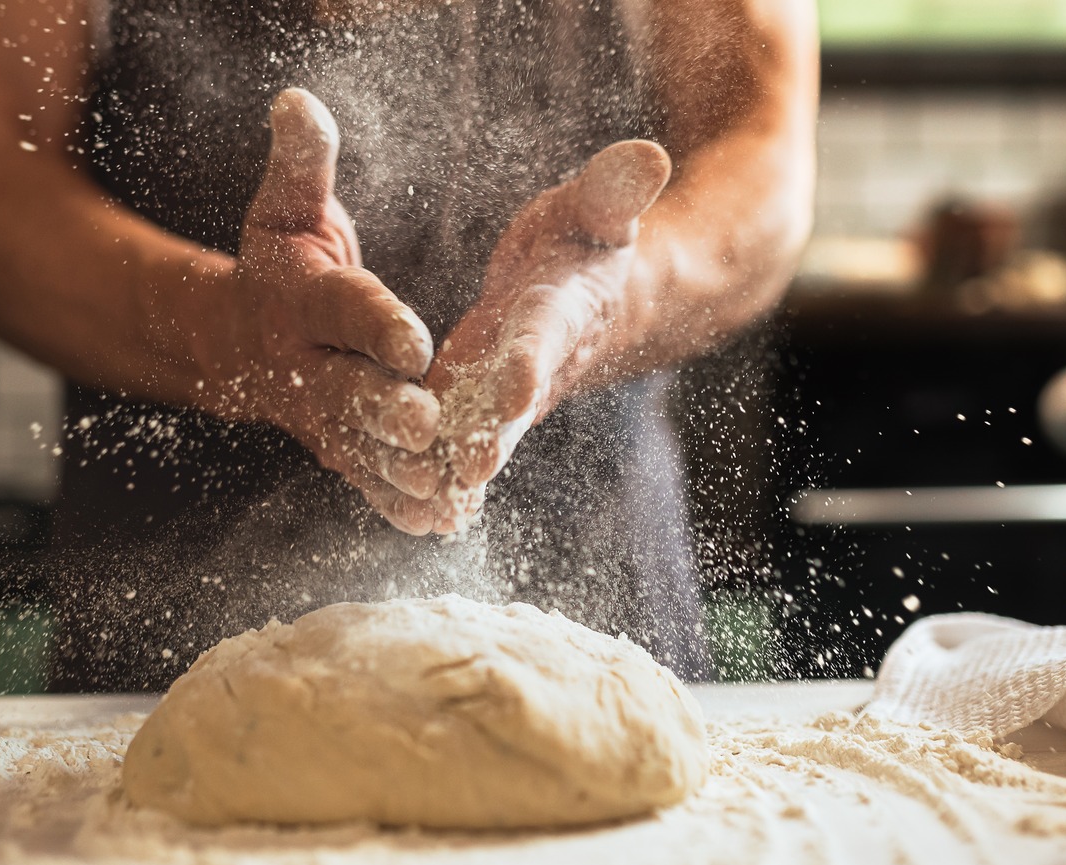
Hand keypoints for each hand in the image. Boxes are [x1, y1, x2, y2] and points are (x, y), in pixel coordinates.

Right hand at [193, 89, 443, 533]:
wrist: (235, 340)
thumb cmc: (279, 262)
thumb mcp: (286, 207)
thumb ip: (302, 163)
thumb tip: (297, 100)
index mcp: (302, 301)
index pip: (343, 310)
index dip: (376, 322)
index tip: (414, 339)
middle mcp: (306, 365)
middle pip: (348, 391)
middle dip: (386, 410)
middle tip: (428, 425)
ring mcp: (319, 416)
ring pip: (360, 448)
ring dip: (400, 471)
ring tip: (446, 487)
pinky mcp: (335, 449)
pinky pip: (365, 479)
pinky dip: (396, 503)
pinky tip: (439, 522)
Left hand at [423, 141, 672, 532]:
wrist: (597, 296)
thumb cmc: (589, 239)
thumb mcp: (599, 208)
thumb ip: (615, 189)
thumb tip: (650, 154)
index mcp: (563, 308)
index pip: (546, 334)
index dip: (531, 358)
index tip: (515, 384)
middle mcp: (538, 361)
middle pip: (514, 403)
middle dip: (493, 436)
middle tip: (468, 470)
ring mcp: (508, 390)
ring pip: (483, 433)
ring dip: (457, 468)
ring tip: (429, 503)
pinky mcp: (479, 402)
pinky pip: (460, 440)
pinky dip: (442, 473)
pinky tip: (414, 509)